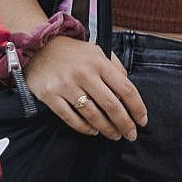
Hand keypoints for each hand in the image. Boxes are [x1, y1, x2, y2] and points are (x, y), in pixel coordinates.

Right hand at [28, 37, 147, 140]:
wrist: (39, 46)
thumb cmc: (73, 52)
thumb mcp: (97, 51)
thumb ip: (115, 67)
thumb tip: (128, 87)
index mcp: (99, 62)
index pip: (126, 88)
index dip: (137, 107)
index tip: (142, 120)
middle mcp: (84, 73)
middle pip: (111, 105)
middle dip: (125, 124)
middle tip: (131, 135)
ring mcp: (66, 85)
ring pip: (92, 114)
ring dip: (106, 129)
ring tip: (114, 135)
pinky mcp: (50, 95)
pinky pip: (70, 117)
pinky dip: (84, 128)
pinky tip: (93, 131)